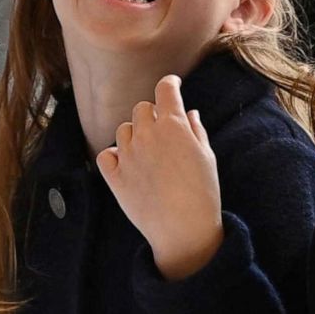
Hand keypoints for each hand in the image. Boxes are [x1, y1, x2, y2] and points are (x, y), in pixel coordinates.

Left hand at [97, 76, 223, 280]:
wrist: (183, 230)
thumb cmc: (203, 192)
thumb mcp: (207, 156)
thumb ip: (196, 130)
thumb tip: (188, 113)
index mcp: (173, 125)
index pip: (165, 90)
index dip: (170, 83)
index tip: (172, 84)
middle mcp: (147, 135)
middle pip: (142, 108)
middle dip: (153, 113)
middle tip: (163, 128)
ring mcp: (128, 155)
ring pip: (123, 129)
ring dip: (135, 134)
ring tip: (147, 150)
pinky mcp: (115, 177)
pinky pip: (107, 155)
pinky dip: (115, 155)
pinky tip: (127, 163)